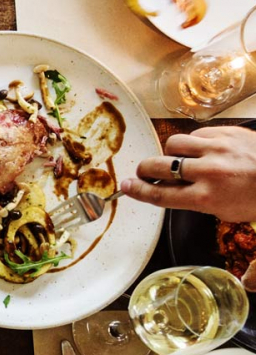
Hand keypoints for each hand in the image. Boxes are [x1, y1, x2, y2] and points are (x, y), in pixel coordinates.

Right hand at [124, 126, 255, 222]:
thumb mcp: (228, 212)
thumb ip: (198, 205)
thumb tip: (195, 221)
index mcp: (207, 198)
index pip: (160, 194)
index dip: (138, 190)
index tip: (125, 186)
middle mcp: (208, 172)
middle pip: (158, 166)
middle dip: (145, 169)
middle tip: (145, 172)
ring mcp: (216, 149)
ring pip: (174, 145)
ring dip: (172, 153)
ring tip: (179, 160)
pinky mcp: (226, 132)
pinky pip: (195, 134)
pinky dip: (193, 143)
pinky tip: (201, 150)